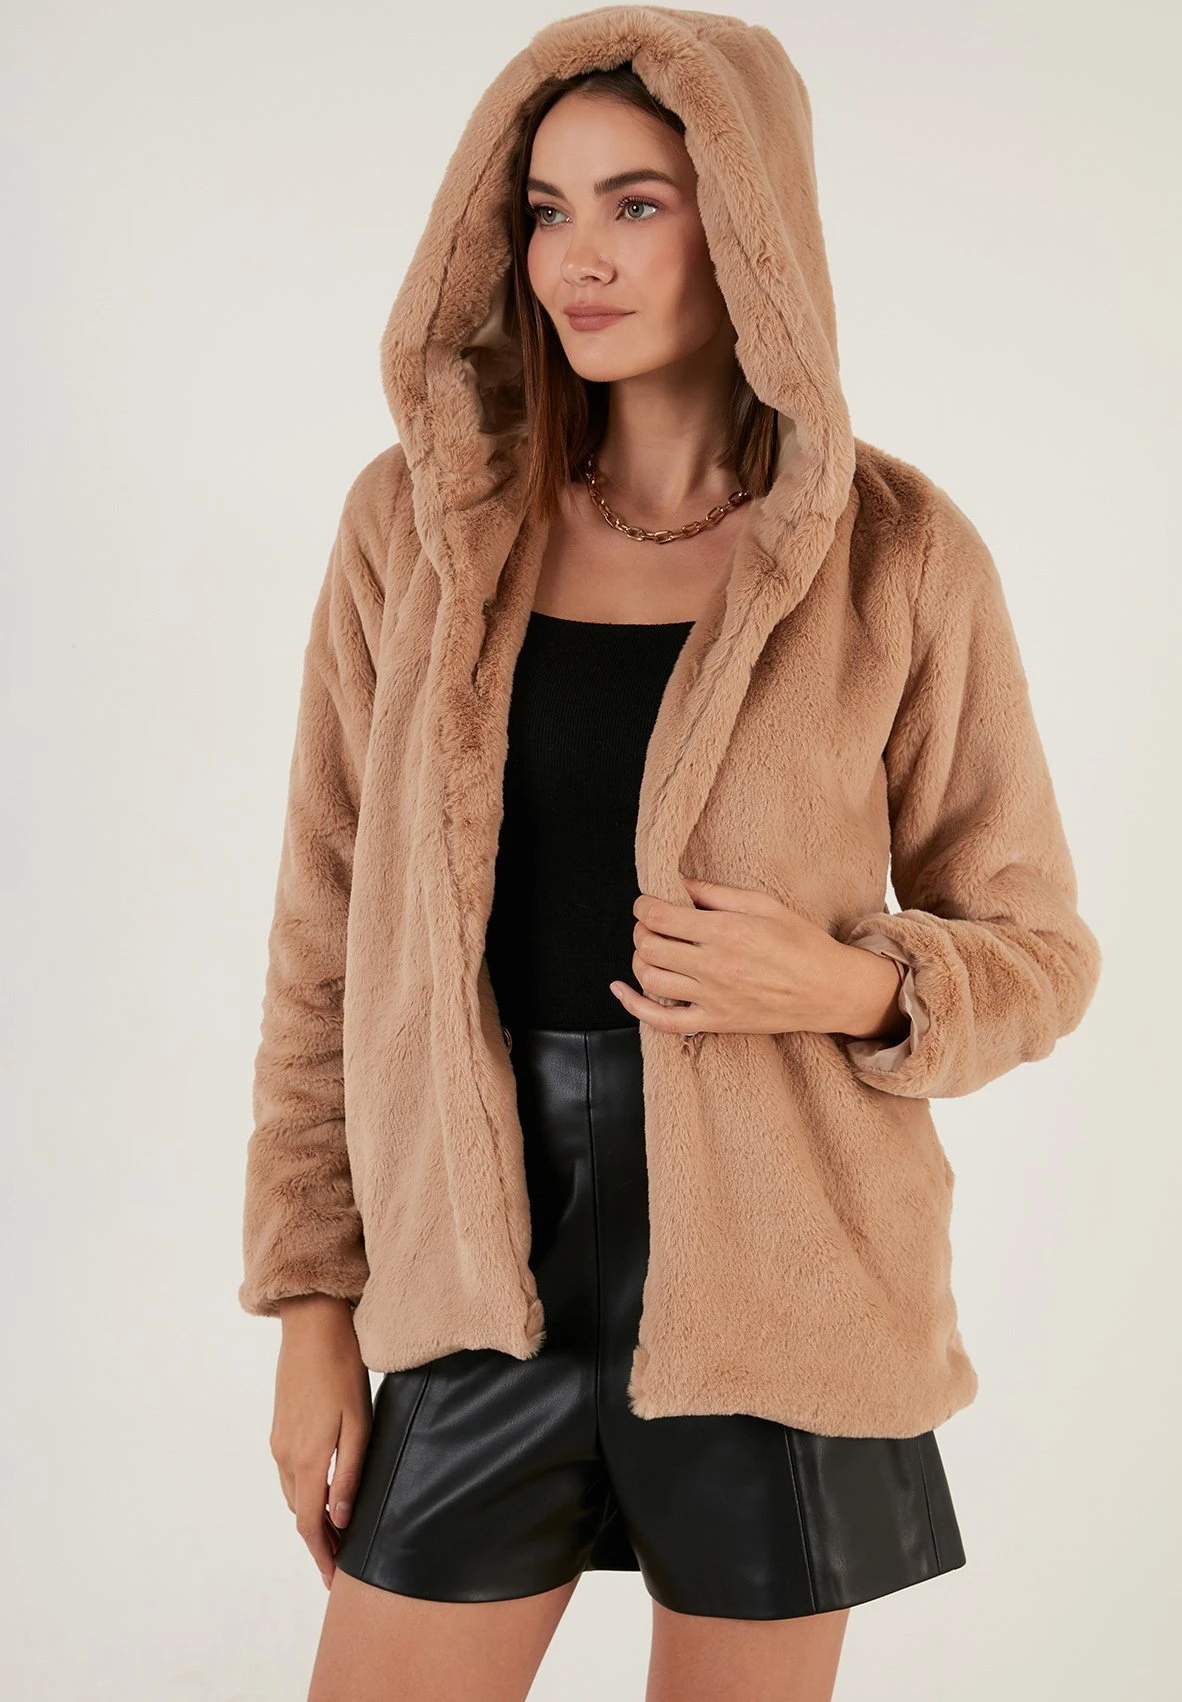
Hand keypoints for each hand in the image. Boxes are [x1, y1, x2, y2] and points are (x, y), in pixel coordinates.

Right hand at [271, 1296, 372, 1588]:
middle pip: (300, 1514)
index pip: (310, 1525)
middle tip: (345, 1558)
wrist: (312, 1326)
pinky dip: (306, 1492)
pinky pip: (290, 1473)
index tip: (336, 1581)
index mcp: (305, 1459)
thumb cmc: (342, 1371)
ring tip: (340, 1529)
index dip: (323, 1556)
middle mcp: (284, 1456)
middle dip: (320, 1541)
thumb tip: (340, 1520)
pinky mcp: (280, 1427)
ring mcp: (278, 1441)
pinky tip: (326, 1489)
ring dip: (313, 1516)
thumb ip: (348, 1475)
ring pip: (294, 1494)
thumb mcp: (358, 1424)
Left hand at [608, 875, 907, 1039]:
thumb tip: (679, 884)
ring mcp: (712, 998)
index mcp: (726, 931)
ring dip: (640, 961)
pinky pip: (662, 1021)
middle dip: (641, 931)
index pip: (660, 917)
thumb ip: (716, 893)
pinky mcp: (715, 1023)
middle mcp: (714, 966)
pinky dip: (634, 1005)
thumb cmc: (802, 943)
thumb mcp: (763, 904)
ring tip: (652, 951)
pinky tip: (621, 988)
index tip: (647, 903)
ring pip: (649, 980)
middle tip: (652, 925)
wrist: (830, 990)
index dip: (644, 906)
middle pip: (649, 947)